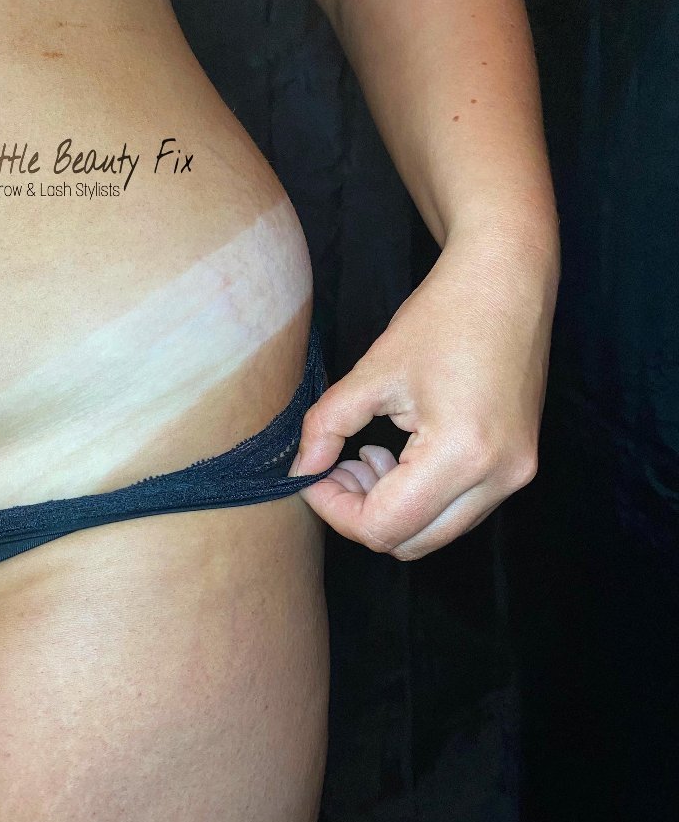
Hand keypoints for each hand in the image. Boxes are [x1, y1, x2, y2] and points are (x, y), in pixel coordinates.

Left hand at [289, 225, 559, 559]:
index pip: (383, 525)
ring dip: (391, 508)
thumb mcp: (372, 372)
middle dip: (361, 514)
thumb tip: (301, 469)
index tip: (313, 474)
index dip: (335, 509)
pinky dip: (420, 498)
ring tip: (367, 454)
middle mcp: (498, 477)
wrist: (509, 279)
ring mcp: (516, 476)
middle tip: (337, 467)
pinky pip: (458, 510)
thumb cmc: (444, 315)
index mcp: (461, 454)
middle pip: (410, 542)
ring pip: (435, 533)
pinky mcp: (520, 467)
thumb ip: (327, 426)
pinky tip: (400, 454)